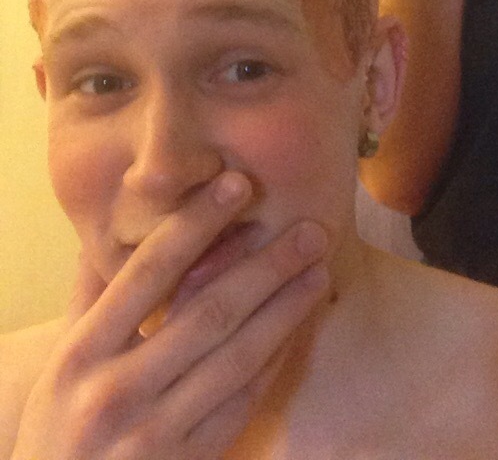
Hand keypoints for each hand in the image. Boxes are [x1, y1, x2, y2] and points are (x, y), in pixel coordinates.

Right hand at [12, 172, 328, 459]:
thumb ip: (90, 297)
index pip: (149, 271)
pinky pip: (242, 402)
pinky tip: (298, 327)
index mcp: (83, 352)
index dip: (195, 222)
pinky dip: (274, 360)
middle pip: (208, 312)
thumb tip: (109, 230)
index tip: (236, 183)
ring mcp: (155, 432)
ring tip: (318, 270)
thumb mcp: (62, 362)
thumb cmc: (59, 427)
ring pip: (236, 357)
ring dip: (284, 309)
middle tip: (312, 228)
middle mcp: (117, 390)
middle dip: (266, 266)